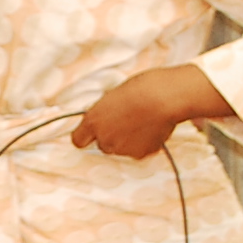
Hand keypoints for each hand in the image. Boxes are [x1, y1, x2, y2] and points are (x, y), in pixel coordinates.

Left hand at [70, 63, 233, 160]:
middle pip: (103, 144)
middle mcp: (104, 139)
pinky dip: (144, 143)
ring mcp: (122, 149)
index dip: (86, 136)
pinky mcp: (139, 154)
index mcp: (93, 121)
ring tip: (142, 121)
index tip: (93, 132)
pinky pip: (138, 151)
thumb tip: (106, 118)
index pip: (78, 140)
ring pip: (121, 148)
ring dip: (128, 139)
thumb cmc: (141, 88)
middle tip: (127, 119)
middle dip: (112, 135)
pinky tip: (151, 127)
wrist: (165, 98)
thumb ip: (104, 111)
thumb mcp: (113, 95)